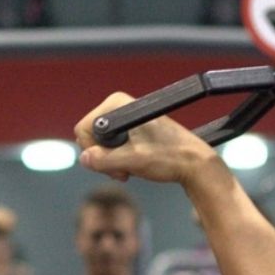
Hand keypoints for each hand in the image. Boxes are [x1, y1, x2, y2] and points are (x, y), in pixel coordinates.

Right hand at [73, 93, 220, 184]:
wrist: (192, 162)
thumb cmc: (168, 157)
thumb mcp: (132, 160)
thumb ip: (104, 160)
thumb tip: (84, 158)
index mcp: (118, 104)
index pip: (83, 129)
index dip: (93, 150)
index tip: (110, 163)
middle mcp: (119, 106)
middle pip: (90, 137)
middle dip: (103, 158)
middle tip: (122, 170)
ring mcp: (125, 118)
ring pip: (100, 145)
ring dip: (110, 161)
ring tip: (129, 169)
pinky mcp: (131, 129)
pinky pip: (111, 147)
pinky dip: (117, 159)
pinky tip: (131, 165)